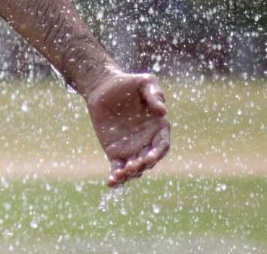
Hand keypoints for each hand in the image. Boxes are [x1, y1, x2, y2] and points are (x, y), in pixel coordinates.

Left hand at [85, 69, 170, 186]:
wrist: (104, 88)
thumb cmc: (128, 84)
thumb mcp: (144, 82)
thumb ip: (154, 94)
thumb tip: (163, 111)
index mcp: (158, 128)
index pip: (162, 145)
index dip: (157, 153)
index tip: (149, 156)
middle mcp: (147, 142)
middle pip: (150, 161)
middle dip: (143, 165)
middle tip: (132, 165)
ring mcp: (132, 150)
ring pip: (136, 169)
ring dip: (130, 174)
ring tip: (120, 174)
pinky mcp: (116, 154)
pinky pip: (118, 169)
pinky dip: (117, 178)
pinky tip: (111, 182)